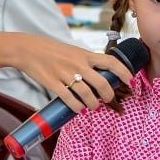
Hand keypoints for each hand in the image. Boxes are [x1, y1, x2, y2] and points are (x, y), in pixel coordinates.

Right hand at [15, 34, 131, 111]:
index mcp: (84, 54)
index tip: (131, 81)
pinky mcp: (53, 83)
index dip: (124, 72)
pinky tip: (79, 109)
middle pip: (102, 83)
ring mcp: (65, 74)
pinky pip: (69, 99)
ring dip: (93, 105)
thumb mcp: (73, 51)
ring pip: (87, 94)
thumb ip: (86, 61)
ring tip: (92, 107)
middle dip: (109, 95)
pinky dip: (77, 107)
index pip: (111, 62)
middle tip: (108, 100)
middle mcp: (78, 64)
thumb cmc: (51, 51)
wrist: (28, 50)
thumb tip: (101, 74)